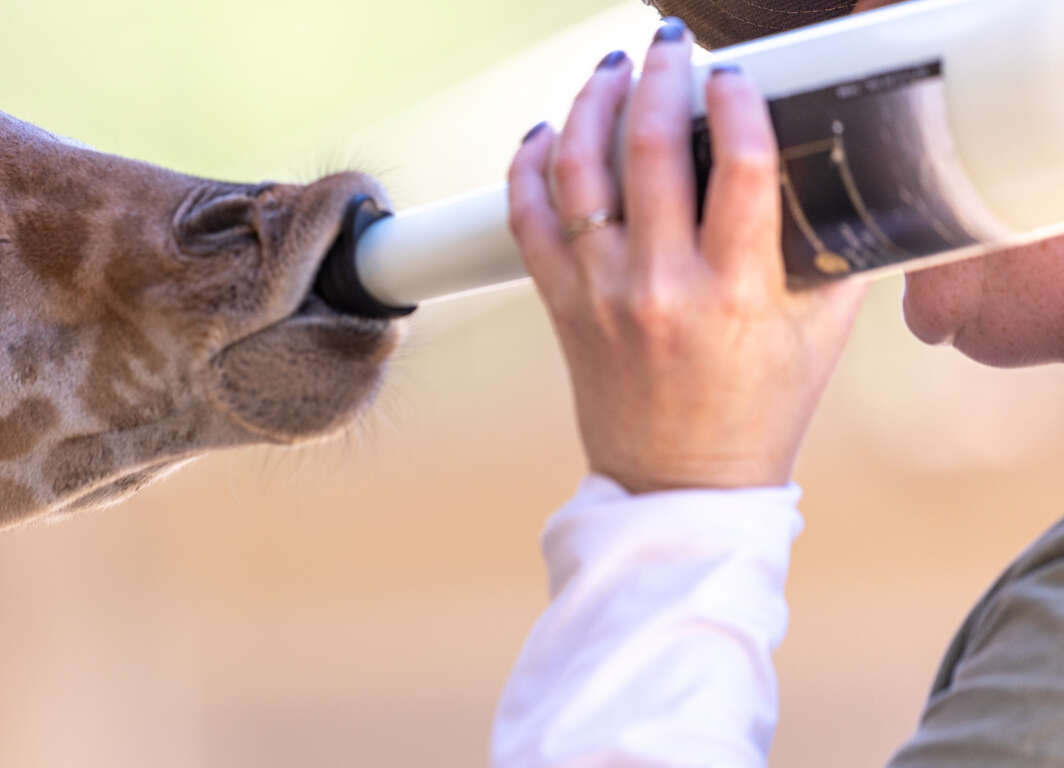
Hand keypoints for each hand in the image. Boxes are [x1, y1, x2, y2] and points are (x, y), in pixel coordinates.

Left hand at [505, 20, 865, 493]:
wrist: (680, 488)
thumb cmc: (753, 414)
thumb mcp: (817, 334)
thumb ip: (829, 254)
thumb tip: (836, 184)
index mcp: (735, 292)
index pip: (741, 170)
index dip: (738, 107)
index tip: (736, 77)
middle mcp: (661, 287)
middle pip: (651, 153)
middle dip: (660, 82)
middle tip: (671, 50)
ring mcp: (601, 294)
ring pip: (577, 174)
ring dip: (588, 108)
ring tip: (607, 74)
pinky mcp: (560, 306)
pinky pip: (527, 221)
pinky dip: (528, 168)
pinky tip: (544, 135)